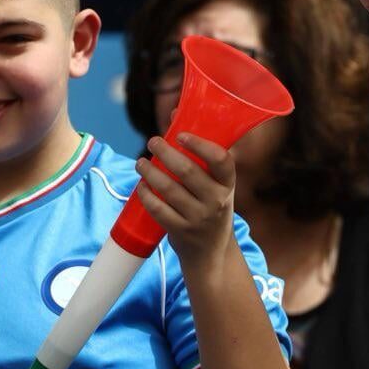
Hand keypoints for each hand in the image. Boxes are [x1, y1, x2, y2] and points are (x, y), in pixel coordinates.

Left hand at [135, 133, 235, 265]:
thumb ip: (199, 155)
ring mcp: (199, 218)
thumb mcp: (215, 186)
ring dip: (149, 171)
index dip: (200, 145)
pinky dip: (145, 194)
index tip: (180, 135)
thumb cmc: (210, 208)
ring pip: (168, 188)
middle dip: (164, 152)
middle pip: (187, 171)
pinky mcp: (181, 231)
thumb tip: (175, 115)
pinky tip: (142, 186)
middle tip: (152, 142)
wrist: (211, 253)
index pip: (221, 160)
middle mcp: (216, 202)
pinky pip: (157, 208)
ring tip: (141, 163)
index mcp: (228, 186)